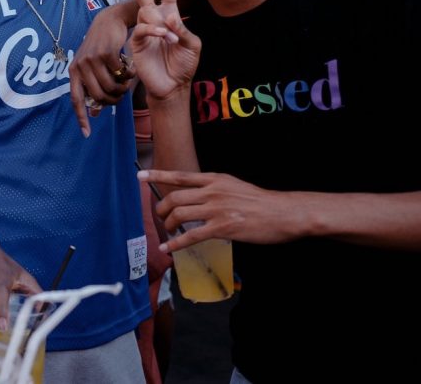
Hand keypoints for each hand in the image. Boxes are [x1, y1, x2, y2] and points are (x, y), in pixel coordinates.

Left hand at [69, 4, 134, 136]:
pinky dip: (128, 76)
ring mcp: (92, 59)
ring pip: (110, 86)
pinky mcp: (105, 53)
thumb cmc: (101, 48)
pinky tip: (130, 71)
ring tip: (126, 83)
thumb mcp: (93, 67)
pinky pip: (120, 74)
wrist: (108, 21)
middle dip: (112, 100)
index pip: (75, 100)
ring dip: (122, 89)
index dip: (81, 118)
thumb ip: (93, 88)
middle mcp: (80, 66)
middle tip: (120, 95)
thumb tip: (94, 113)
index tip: (86, 134)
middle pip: (98, 96)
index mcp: (74, 72)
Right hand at [123, 0, 200, 101]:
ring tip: (172, 41)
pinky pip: (143, 28)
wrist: (172, 86)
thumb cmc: (184, 65)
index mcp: (170, 16)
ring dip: (161, 24)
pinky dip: (155, 30)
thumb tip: (168, 17)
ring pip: (146, 12)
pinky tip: (165, 39)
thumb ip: (183, 29)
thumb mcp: (193, 45)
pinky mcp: (136, 42)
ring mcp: (144, 30)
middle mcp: (155, 20)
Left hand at [139, 169, 303, 250]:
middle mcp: (212, 191)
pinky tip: (168, 248)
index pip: (180, 175)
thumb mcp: (234, 185)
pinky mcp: (222, 228)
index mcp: (215, 179)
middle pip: (174, 197)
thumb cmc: (261, 202)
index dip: (158, 175)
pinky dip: (175, 243)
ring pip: (179, 215)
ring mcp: (216, 209)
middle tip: (161, 217)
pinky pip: (191, 236)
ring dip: (168, 225)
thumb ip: (214, 188)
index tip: (140, 176)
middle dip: (161, 209)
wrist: (284, 213)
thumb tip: (197, 195)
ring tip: (168, 232)